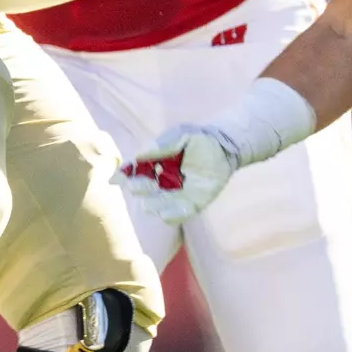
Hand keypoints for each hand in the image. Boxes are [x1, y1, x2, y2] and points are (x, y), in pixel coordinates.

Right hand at [116, 127, 239, 225]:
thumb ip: (160, 146)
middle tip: (150, 182)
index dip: (126, 176)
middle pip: (141, 194)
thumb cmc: (198, 140)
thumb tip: (136, 157)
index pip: (132, 175)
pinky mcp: (190, 206)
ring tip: (162, 196)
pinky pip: (175, 216)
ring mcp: (173, 197)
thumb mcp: (179, 135)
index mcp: (151, 168)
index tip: (125, 176)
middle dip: (141, 189)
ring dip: (154, 204)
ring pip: (154, 207)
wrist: (225, 147)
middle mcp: (158, 185)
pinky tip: (175, 208)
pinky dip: (172, 215)